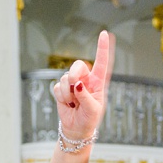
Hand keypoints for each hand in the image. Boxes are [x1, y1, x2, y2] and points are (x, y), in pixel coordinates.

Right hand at [48, 31, 113, 145]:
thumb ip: (86, 97)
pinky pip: (57, 86)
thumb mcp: (93, 110)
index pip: (102, 62)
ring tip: (74, 103)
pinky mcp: (62, 89)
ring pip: (65, 77)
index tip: (105, 33)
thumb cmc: (90, 119)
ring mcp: (73, 83)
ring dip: (67, 93)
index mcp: (98, 82)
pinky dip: (61, 97)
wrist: (76, 128)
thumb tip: (76, 85)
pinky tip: (67, 104)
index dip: (103, 48)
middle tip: (75, 88)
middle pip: (77, 66)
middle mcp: (86, 79)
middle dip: (73, 75)